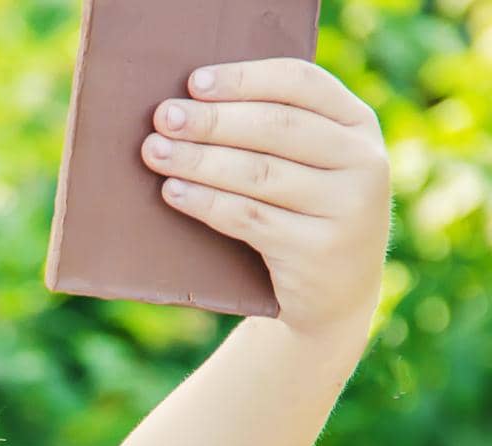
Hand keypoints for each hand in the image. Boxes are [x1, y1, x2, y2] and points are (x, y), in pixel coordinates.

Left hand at [141, 58, 392, 340]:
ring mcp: (347, 208)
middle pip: (276, 127)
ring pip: (258, 173)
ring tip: (155, 152)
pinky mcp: (318, 250)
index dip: (244, 78)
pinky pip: (249, 218)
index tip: (194, 83)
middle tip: (164, 117)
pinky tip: (173, 192)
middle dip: (212, 120)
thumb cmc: (304, 214)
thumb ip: (276, 131)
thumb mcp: (311, 166)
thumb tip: (190, 103)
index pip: (302, 83)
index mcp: (358, 124)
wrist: (336, 294)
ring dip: (199, 160)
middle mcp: (363, 161)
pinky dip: (205, 202)